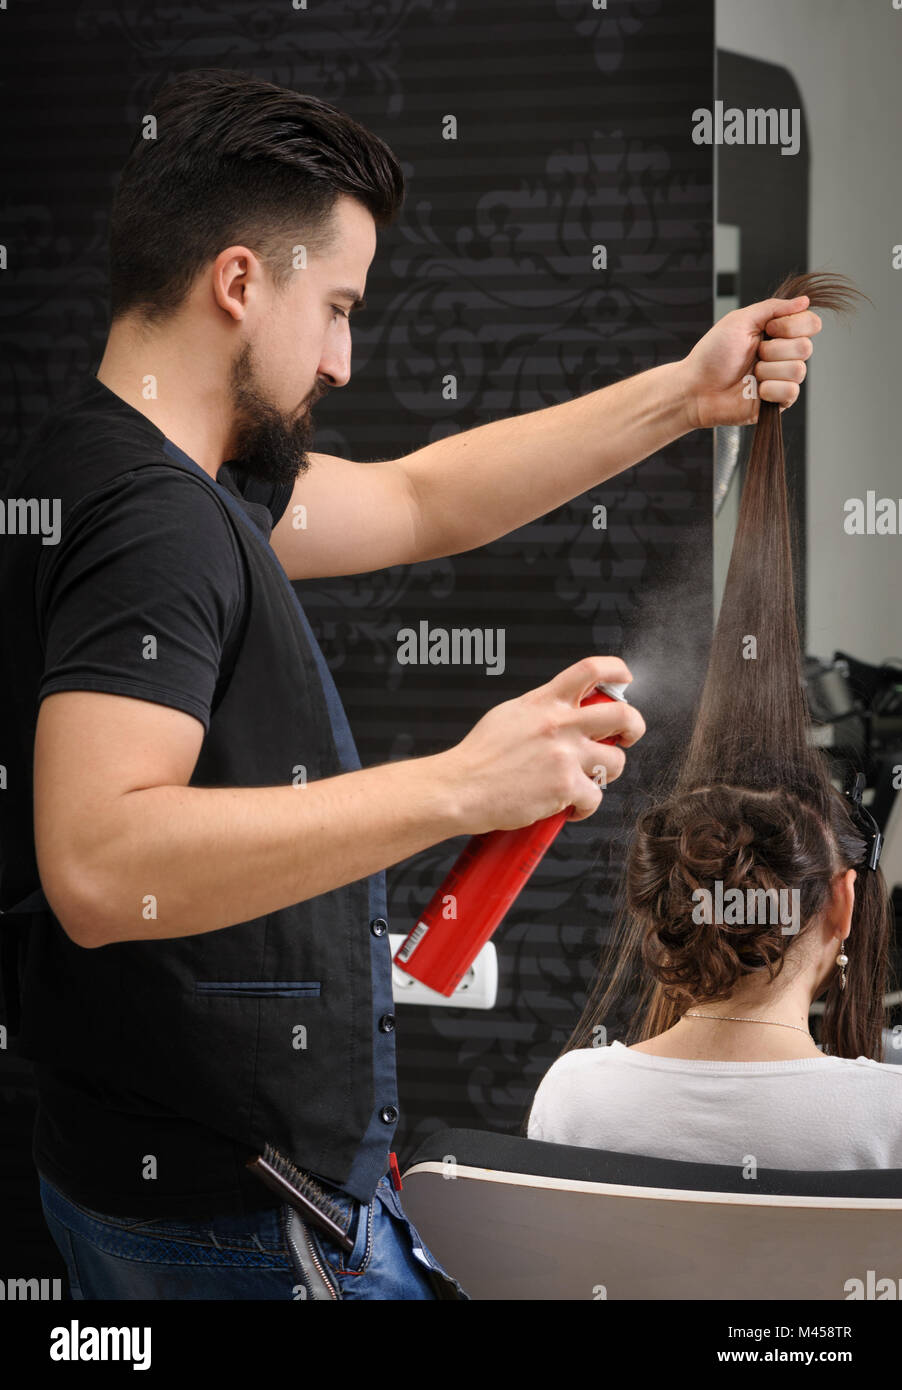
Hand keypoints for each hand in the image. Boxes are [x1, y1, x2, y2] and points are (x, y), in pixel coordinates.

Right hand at [442, 656, 645, 835]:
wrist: (460, 788)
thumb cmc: (478, 758)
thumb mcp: (509, 715)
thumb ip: (540, 710)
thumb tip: (563, 711)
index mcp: (544, 702)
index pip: (590, 670)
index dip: (616, 671)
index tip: (625, 680)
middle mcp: (559, 724)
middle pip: (622, 715)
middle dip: (634, 727)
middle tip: (627, 737)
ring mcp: (565, 755)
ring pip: (616, 762)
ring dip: (606, 774)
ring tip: (585, 780)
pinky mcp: (565, 786)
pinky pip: (596, 797)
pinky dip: (585, 806)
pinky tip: (569, 807)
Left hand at [678, 295, 822, 429]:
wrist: (696, 387)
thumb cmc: (712, 355)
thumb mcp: (740, 320)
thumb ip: (773, 308)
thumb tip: (804, 300)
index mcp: (777, 333)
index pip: (810, 323)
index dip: (792, 325)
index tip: (769, 329)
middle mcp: (784, 355)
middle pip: (806, 347)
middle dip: (774, 350)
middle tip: (754, 354)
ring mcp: (782, 378)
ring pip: (798, 370)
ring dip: (768, 370)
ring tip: (750, 373)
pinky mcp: (778, 401)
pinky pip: (791, 392)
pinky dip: (769, 389)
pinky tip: (754, 390)